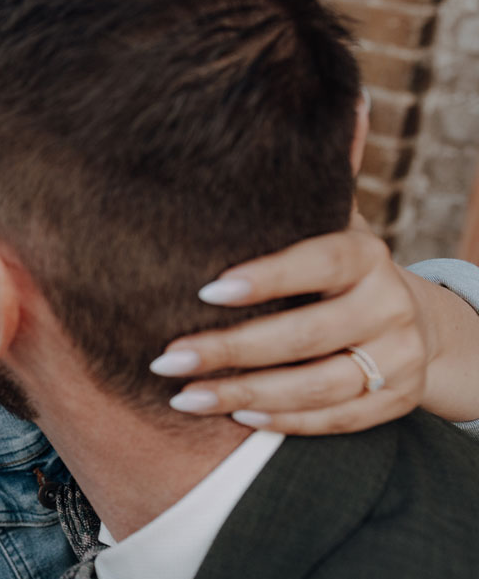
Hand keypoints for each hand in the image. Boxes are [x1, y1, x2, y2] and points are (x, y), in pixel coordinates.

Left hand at [151, 213, 429, 434]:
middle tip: (168, 360)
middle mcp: (390, 306)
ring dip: (244, 396)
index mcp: (367, 256)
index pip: (318, 264)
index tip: (205, 292)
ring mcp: (398, 357)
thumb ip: (289, 207)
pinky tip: (235, 418)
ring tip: (184, 398)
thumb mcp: (322, 232)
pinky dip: (283, 422)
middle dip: (229, 351)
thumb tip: (232, 156)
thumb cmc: (331, 271)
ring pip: (316, 387)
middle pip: (304, 336)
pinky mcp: (397, 401)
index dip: (266, 278)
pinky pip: (335, 420)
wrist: (410, 319)